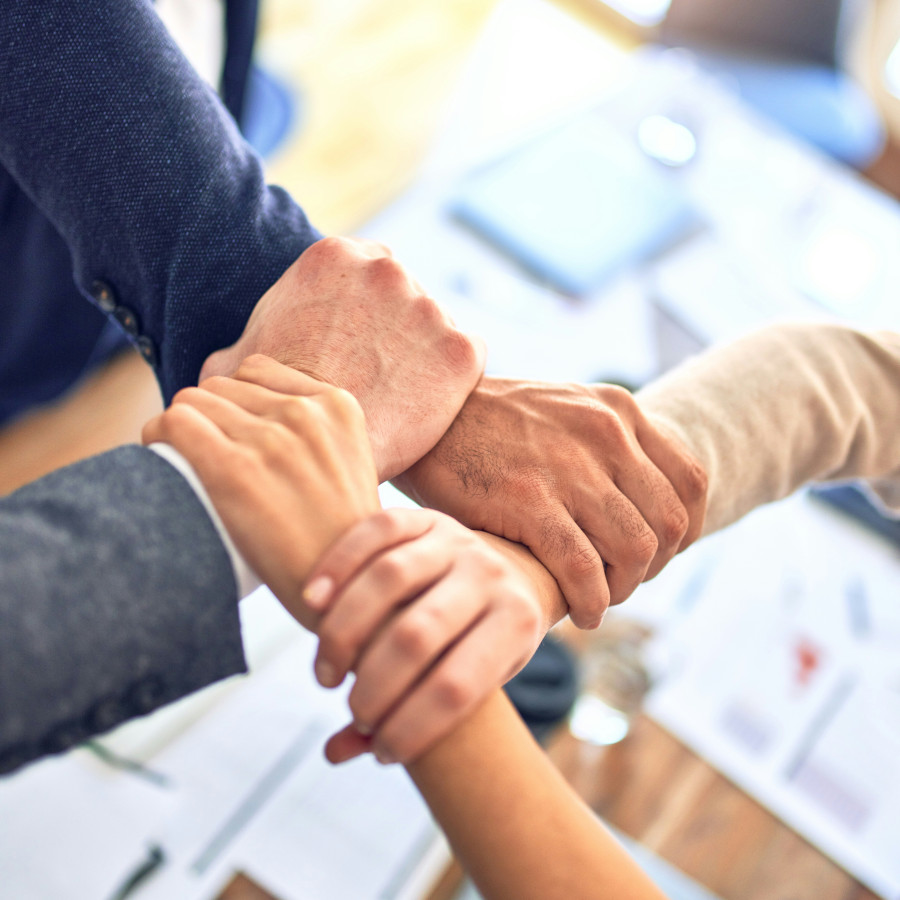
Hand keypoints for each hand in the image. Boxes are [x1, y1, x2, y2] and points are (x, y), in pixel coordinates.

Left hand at [142, 355, 379, 625]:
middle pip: (221, 386)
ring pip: (192, 401)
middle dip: (209, 418)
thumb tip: (253, 420)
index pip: (258, 371)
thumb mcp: (350, 465)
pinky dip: (158, 438)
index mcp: (338, 406)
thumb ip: (314, 432)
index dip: (237, 403)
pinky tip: (163, 462)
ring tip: (186, 465)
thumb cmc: (340, 541)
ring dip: (182, 429)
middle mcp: (306, 413)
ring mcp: (271, 439)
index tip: (232, 435)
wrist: (344, 593)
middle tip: (206, 458)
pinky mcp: (234, 469)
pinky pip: (172, 424)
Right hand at [199, 237, 486, 480]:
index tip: (354, 344)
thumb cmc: (269, 411)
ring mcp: (429, 307)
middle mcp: (386, 269)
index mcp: (332, 257)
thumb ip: (242, 347)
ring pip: (435, 326)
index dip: (359, 311)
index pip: (362, 272)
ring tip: (397, 395)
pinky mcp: (462, 349)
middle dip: (393, 326)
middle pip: (402, 293)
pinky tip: (425, 406)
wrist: (315, 454)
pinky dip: (453, 381)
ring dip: (423, 353)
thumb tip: (227, 363)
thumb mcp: (232, 367)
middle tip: (376, 372)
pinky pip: (466, 359)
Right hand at [303, 508, 544, 764]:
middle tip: (353, 709)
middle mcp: (491, 575)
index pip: (457, 686)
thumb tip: (335, 752)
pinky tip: (311, 603)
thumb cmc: (484, 643)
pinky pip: (375, 531)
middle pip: (417, 635)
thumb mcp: (474, 682)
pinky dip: (337, 565)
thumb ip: (411, 718)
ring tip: (327, 674)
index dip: (413, 728)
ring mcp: (458, 539)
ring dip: (344, 633)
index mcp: (517, 622)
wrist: (512, 572)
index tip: (384, 752)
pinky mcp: (426, 516)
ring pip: (389, 579)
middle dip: (374, 687)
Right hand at [393, 377, 706, 628]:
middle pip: (669, 523)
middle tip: (621, 580)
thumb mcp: (564, 410)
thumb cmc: (492, 423)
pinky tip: (578, 612)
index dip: (685, 530)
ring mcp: (569, 467)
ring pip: (635, 550)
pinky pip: (584, 569)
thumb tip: (640, 501)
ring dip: (623, 588)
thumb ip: (606, 444)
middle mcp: (605, 434)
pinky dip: (591, 602)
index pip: (691, 481)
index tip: (659, 554)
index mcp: (618, 411)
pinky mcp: (528, 500)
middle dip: (654, 566)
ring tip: (599, 598)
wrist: (426, 412)